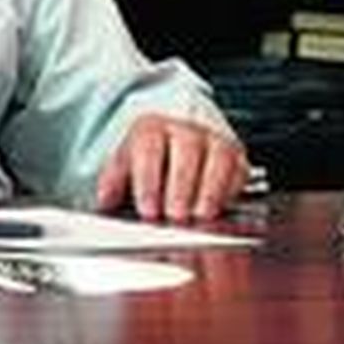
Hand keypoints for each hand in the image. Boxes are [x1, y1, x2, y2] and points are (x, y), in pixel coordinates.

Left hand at [94, 114, 248, 221]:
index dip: (149, 181)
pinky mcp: (236, 155)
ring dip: (210, 191)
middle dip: (181, 187)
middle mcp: (186, 130)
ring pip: (217, 160)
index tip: (147, 208)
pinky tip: (220, 209)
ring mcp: (214, 140)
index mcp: (153, 127)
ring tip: (199, 215)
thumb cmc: (151, 150)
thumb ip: (114, 180)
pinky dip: (230, 191)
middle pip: (186, 154)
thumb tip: (104, 201)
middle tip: (175, 214)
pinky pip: (238, 170)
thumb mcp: (125, 159)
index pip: (149, 149)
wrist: (180, 128)